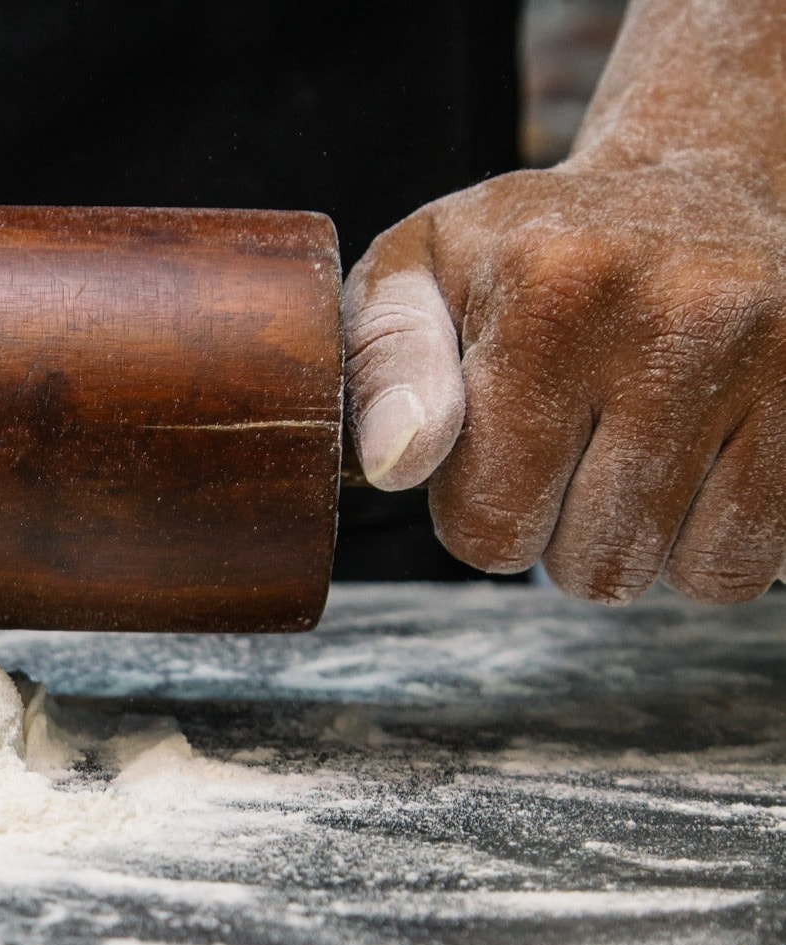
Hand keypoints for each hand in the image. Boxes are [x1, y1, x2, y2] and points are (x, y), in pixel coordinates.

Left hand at [343, 0, 785, 603]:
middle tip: (566, 448)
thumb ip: (382, 365)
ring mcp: (778, 357)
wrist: (693, 186)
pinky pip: (754, 562)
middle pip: (587, 564)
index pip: (487, 524)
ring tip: (627, 452)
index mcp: (552, 293)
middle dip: (558, 533)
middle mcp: (679, 317)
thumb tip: (395, 465)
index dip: (476, 510)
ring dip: (638, 543)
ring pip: (679, 574)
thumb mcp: (418, 271)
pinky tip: (692, 463)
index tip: (493, 448)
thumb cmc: (529, 251)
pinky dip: (711, 542)